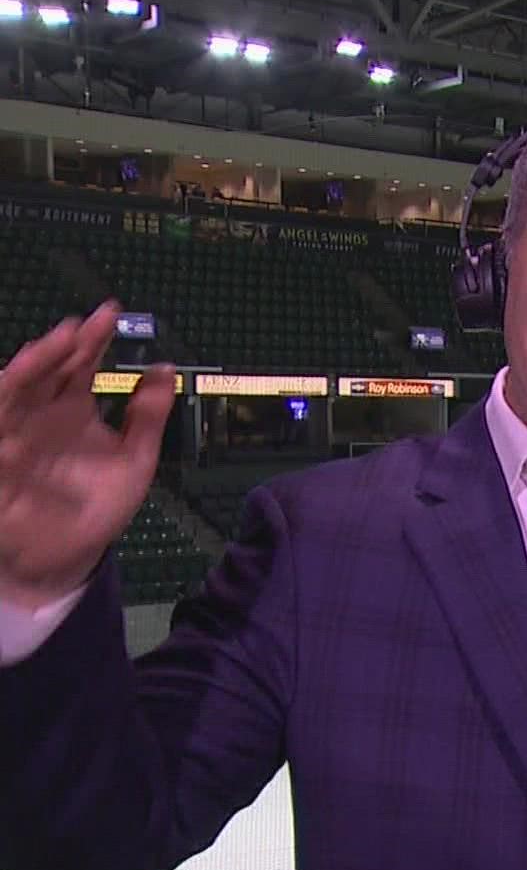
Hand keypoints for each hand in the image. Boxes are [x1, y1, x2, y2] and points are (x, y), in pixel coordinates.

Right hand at [0, 302, 173, 606]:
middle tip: (83, 324)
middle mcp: (40, 414)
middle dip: (62, 345)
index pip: (80, 365)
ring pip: (15, 389)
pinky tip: (13, 382)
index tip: (111, 312)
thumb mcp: (134, 460)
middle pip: (47, 369)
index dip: (93, 338)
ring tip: (54, 344)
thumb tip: (167, 368)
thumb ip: (148, 415)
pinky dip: (4, 405)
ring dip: (31, 365)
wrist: (69, 557)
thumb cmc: (97, 507)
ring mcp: (15, 434)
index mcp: (73, 409)